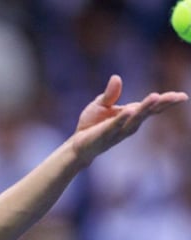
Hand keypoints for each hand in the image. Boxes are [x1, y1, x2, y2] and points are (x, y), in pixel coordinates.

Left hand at [71, 75, 187, 165]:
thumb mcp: (100, 104)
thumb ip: (110, 94)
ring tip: (157, 96)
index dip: (166, 102)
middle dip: (162, 104)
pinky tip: (129, 111)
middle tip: (178, 96)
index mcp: (130, 114)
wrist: (77, 144)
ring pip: (134, 119)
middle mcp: (128, 124)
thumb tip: (117, 77)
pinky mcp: (104, 134)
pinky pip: (114, 125)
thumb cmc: (91, 124)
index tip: (182, 96)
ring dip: (145, 108)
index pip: (151, 108)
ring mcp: (118, 130)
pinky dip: (122, 119)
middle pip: (148, 112)